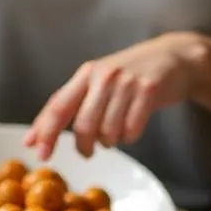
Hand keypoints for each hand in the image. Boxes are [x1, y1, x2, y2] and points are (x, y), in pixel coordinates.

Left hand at [26, 33, 201, 159]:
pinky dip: (130, 137)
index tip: (38, 153)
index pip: (58, 106)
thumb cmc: (131, 76)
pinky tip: (133, 127)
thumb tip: (36, 138)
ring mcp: (127, 83)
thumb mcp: (99, 81)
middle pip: (84, 126)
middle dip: (84, 146)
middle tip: (88, 152)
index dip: (46, 131)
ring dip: (111, 141)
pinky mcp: (149, 91)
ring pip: (108, 132)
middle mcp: (104, 76)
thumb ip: (72, 105)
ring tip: (117, 132)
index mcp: (86, 74)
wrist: (174, 58)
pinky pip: (132, 130)